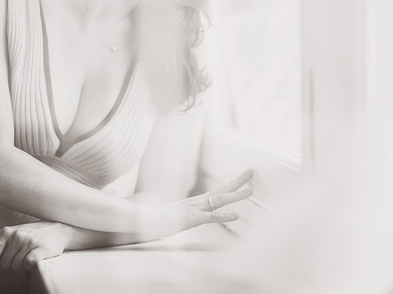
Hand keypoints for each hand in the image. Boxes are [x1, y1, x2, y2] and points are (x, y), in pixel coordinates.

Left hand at [0, 220, 70, 274]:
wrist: (56, 229)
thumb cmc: (30, 235)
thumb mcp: (10, 239)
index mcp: (5, 232)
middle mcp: (16, 235)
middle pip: (5, 264)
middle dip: (11, 263)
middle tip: (21, 254)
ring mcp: (29, 241)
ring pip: (17, 266)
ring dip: (22, 264)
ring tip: (29, 253)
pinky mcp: (41, 248)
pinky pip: (28, 264)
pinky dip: (30, 264)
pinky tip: (35, 257)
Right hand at [138, 168, 253, 239]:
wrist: (140, 219)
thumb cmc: (155, 219)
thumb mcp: (175, 217)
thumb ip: (183, 214)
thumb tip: (187, 215)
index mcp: (195, 202)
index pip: (217, 191)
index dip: (232, 185)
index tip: (245, 177)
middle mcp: (196, 202)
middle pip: (221, 190)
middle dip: (238, 182)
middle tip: (252, 173)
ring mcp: (193, 209)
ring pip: (219, 200)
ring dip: (235, 195)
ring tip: (251, 190)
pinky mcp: (190, 219)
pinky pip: (210, 217)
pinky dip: (224, 215)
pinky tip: (236, 215)